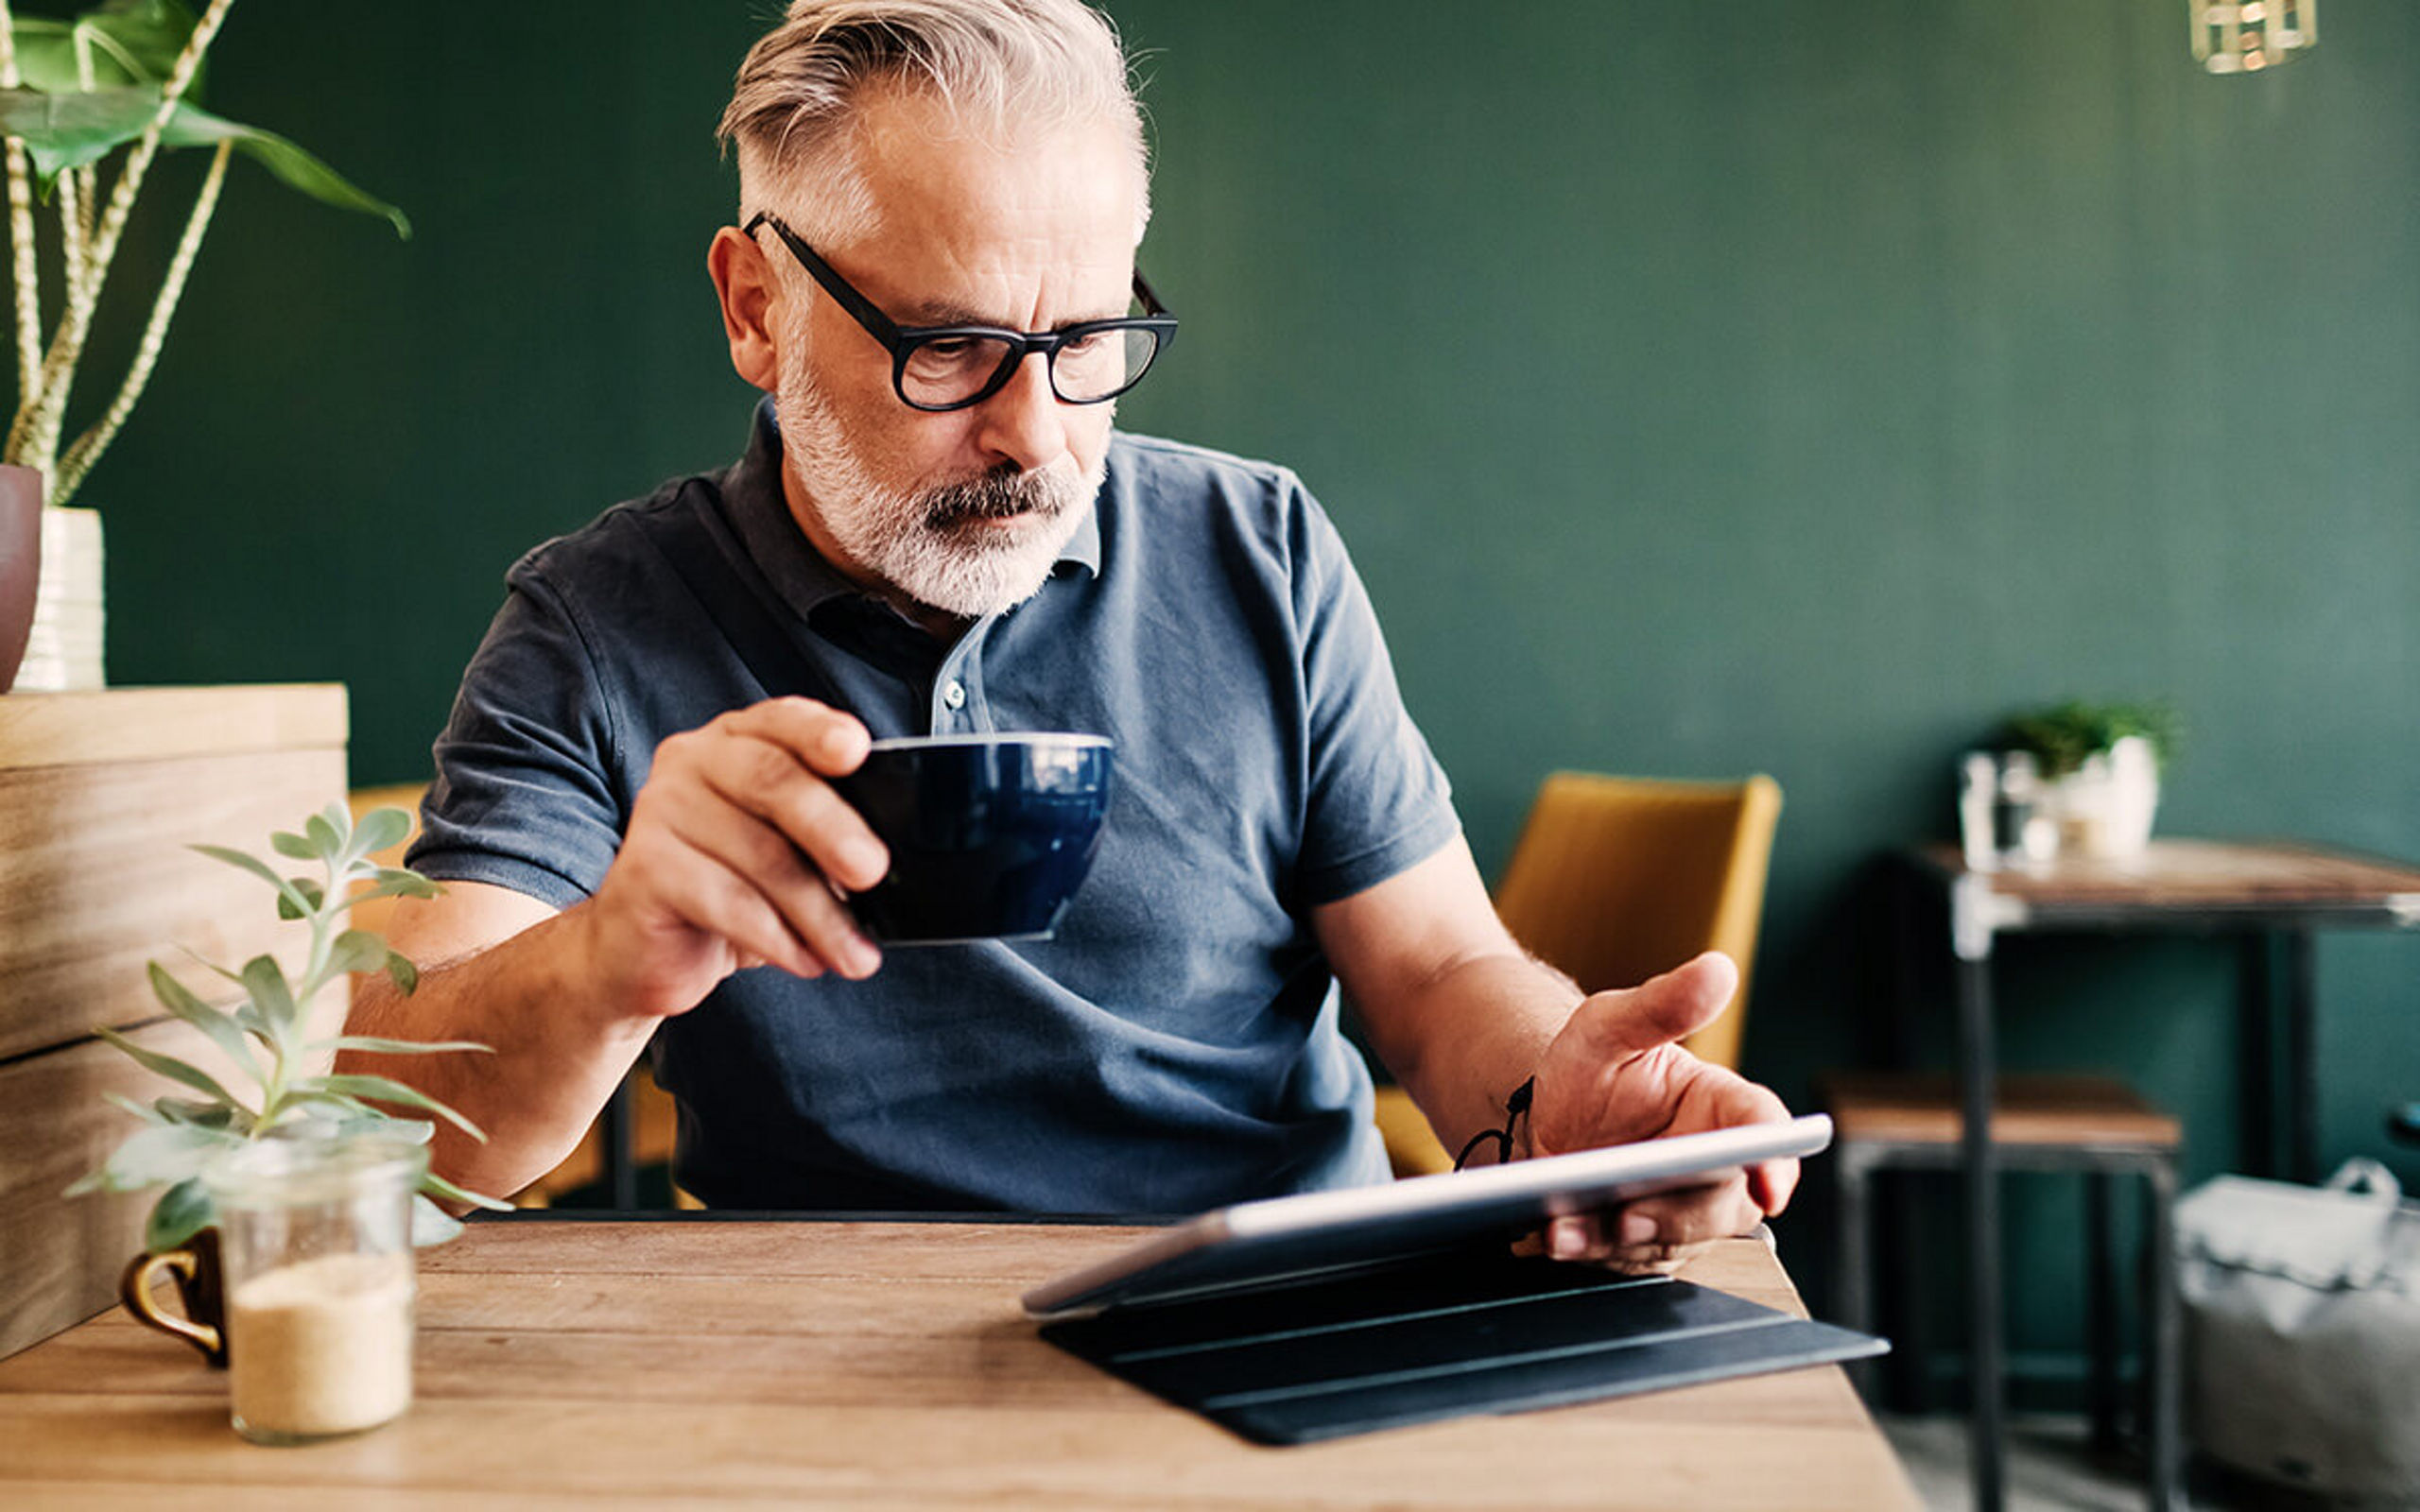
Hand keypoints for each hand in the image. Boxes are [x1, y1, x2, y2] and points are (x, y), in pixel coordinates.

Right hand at [574, 697, 890, 1019]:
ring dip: (820, 913)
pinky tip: (805, 960)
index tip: (856, 751)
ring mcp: (660, 810)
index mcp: (735, 740)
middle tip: (872, 871)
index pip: (782, 720)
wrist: (641, 949)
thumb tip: (881, 862)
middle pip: (772, 781)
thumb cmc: (727, 888)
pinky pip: (727, 902)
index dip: (819, 731)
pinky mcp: (644, 868)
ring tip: (854, 954)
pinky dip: (779, 938)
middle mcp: (692, 761)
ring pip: (760, 855)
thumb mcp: (783, 851)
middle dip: (833, 829)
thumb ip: (823, 834)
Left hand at [1518, 951, 1797, 1273]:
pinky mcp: (1643, 1244)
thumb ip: (1663, 1004)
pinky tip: (1553, 1236)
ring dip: (1622, 1239)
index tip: (1767, 1180)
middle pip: (1724, 1202)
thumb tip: (1718, 968)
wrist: (1541, 1113)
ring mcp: (1680, 1210)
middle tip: (1631, 1215)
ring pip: (1672, 1239)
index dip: (1774, 1157)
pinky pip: (1626, 1259)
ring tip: (1569, 1228)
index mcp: (1722, 1106)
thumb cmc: (1590, 1066)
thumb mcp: (1612, 1025)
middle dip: (1678, 1215)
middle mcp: (1714, 1166)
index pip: (1764, 1128)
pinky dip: (1590, 1250)